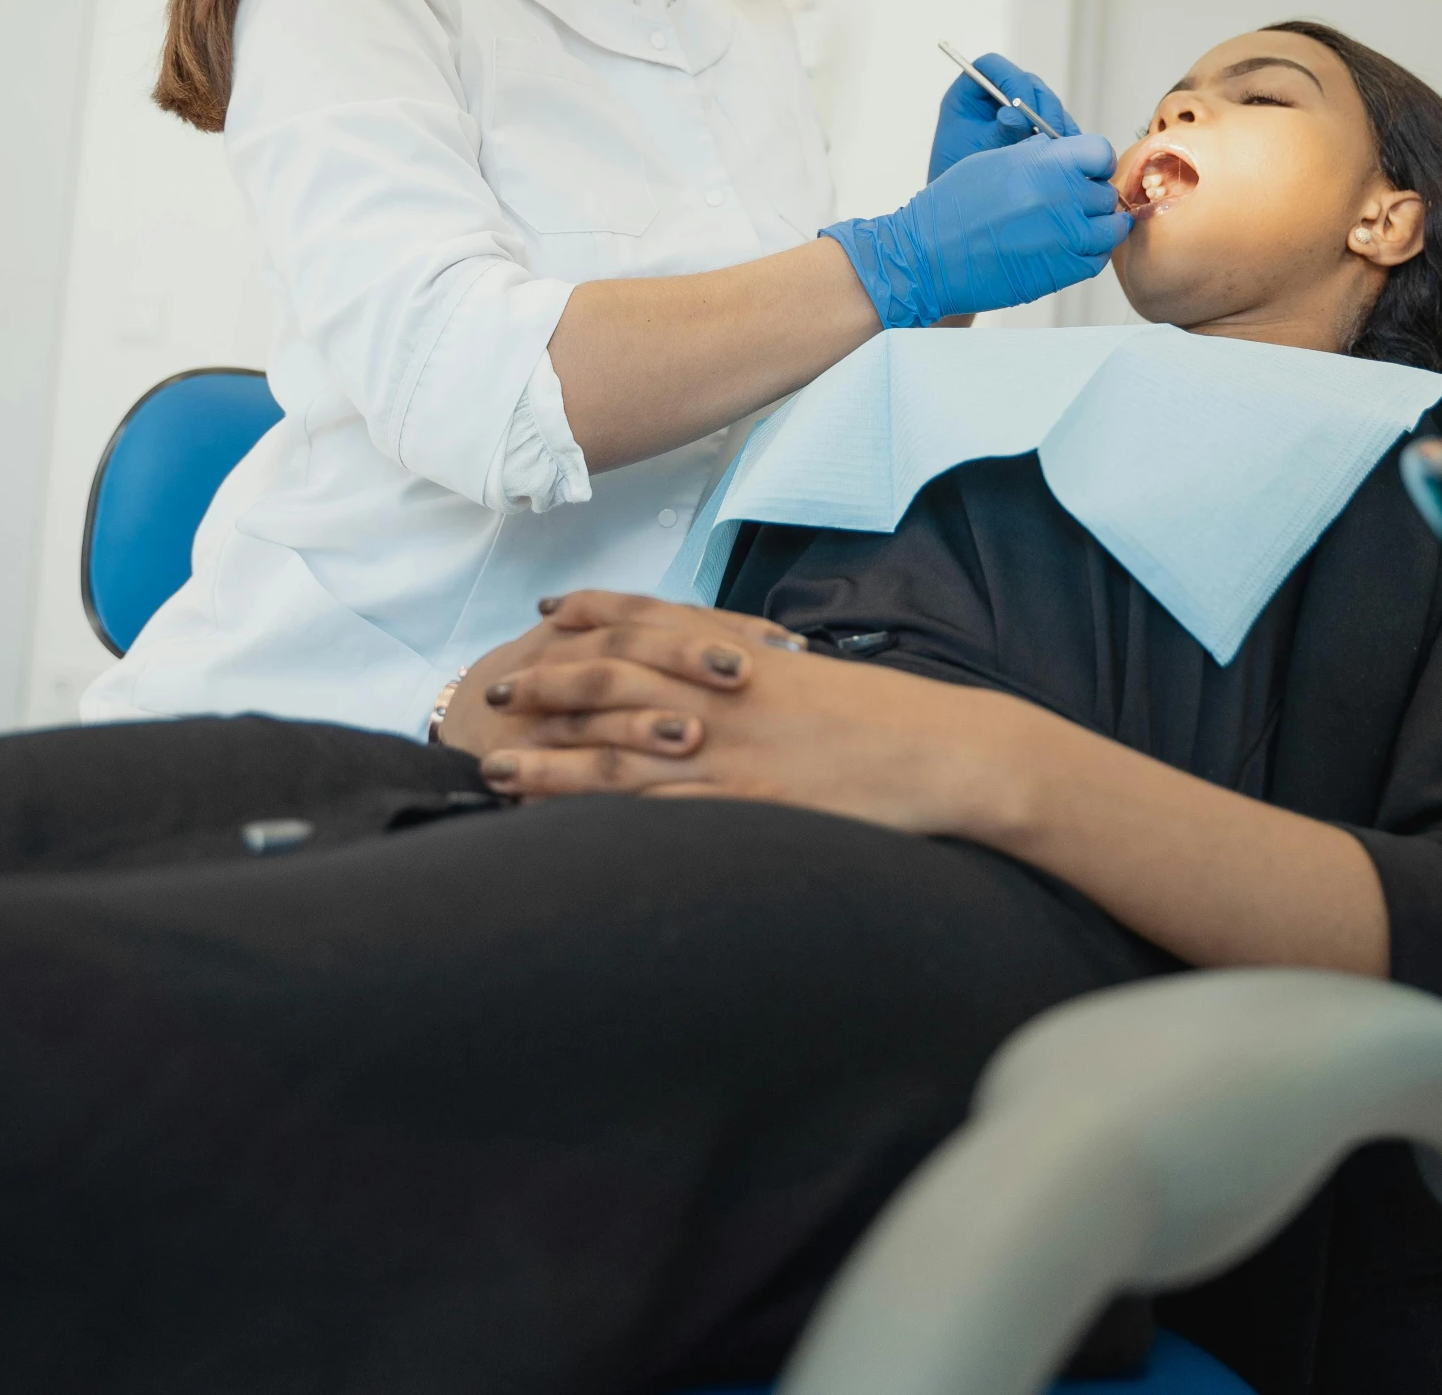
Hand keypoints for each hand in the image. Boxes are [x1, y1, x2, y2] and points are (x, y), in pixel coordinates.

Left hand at [478, 591, 1033, 836]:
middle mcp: (725, 695)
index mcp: (742, 655)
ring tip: (496, 768)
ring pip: (618, 751)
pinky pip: (660, 814)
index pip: (650, 620)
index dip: (592, 613)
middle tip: (494, 691)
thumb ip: (754, 672)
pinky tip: (561, 830)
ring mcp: (732, 752)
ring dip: (550, 760)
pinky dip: (602, 820)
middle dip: (547, 685)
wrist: (947, 750)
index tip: (548, 612)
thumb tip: (714, 671)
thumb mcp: (812, 679)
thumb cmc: (886, 719)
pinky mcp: (747, 806)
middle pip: (614, 680)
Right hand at [822, 131, 1130, 325]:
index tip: (1082, 173)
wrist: (926, 258)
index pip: (1100, 152)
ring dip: (1097, 227)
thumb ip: (1033, 155)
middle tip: (1066, 206)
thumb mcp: (991, 162)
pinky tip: (1066, 250)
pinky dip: (1089, 254)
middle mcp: (1062, 195)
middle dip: (1090, 197)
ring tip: (1071, 230)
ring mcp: (1067, 235)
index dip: (1093, 162)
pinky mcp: (1064, 270)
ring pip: (1112, 227)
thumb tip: (1059, 148)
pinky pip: (1098, 259)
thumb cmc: (951, 209)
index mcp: (1044, 163)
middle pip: (1104, 191)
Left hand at [929, 52, 1077, 179]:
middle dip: (1043, 108)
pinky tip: (1071, 155)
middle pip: (1028, 84)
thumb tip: (1014, 114)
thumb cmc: (958, 178)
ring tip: (1063, 149)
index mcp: (970, 93)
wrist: (966, 208)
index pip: (992, 67)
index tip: (1024, 106)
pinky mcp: (1037, 130)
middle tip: (1050, 135)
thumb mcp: (974, 154)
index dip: (1011, 79)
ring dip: (1059, 124)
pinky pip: (1058, 124)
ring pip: (1048, 104)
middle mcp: (996, 98)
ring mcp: (1020, 112)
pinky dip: (1066, 138)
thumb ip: (996, 133)